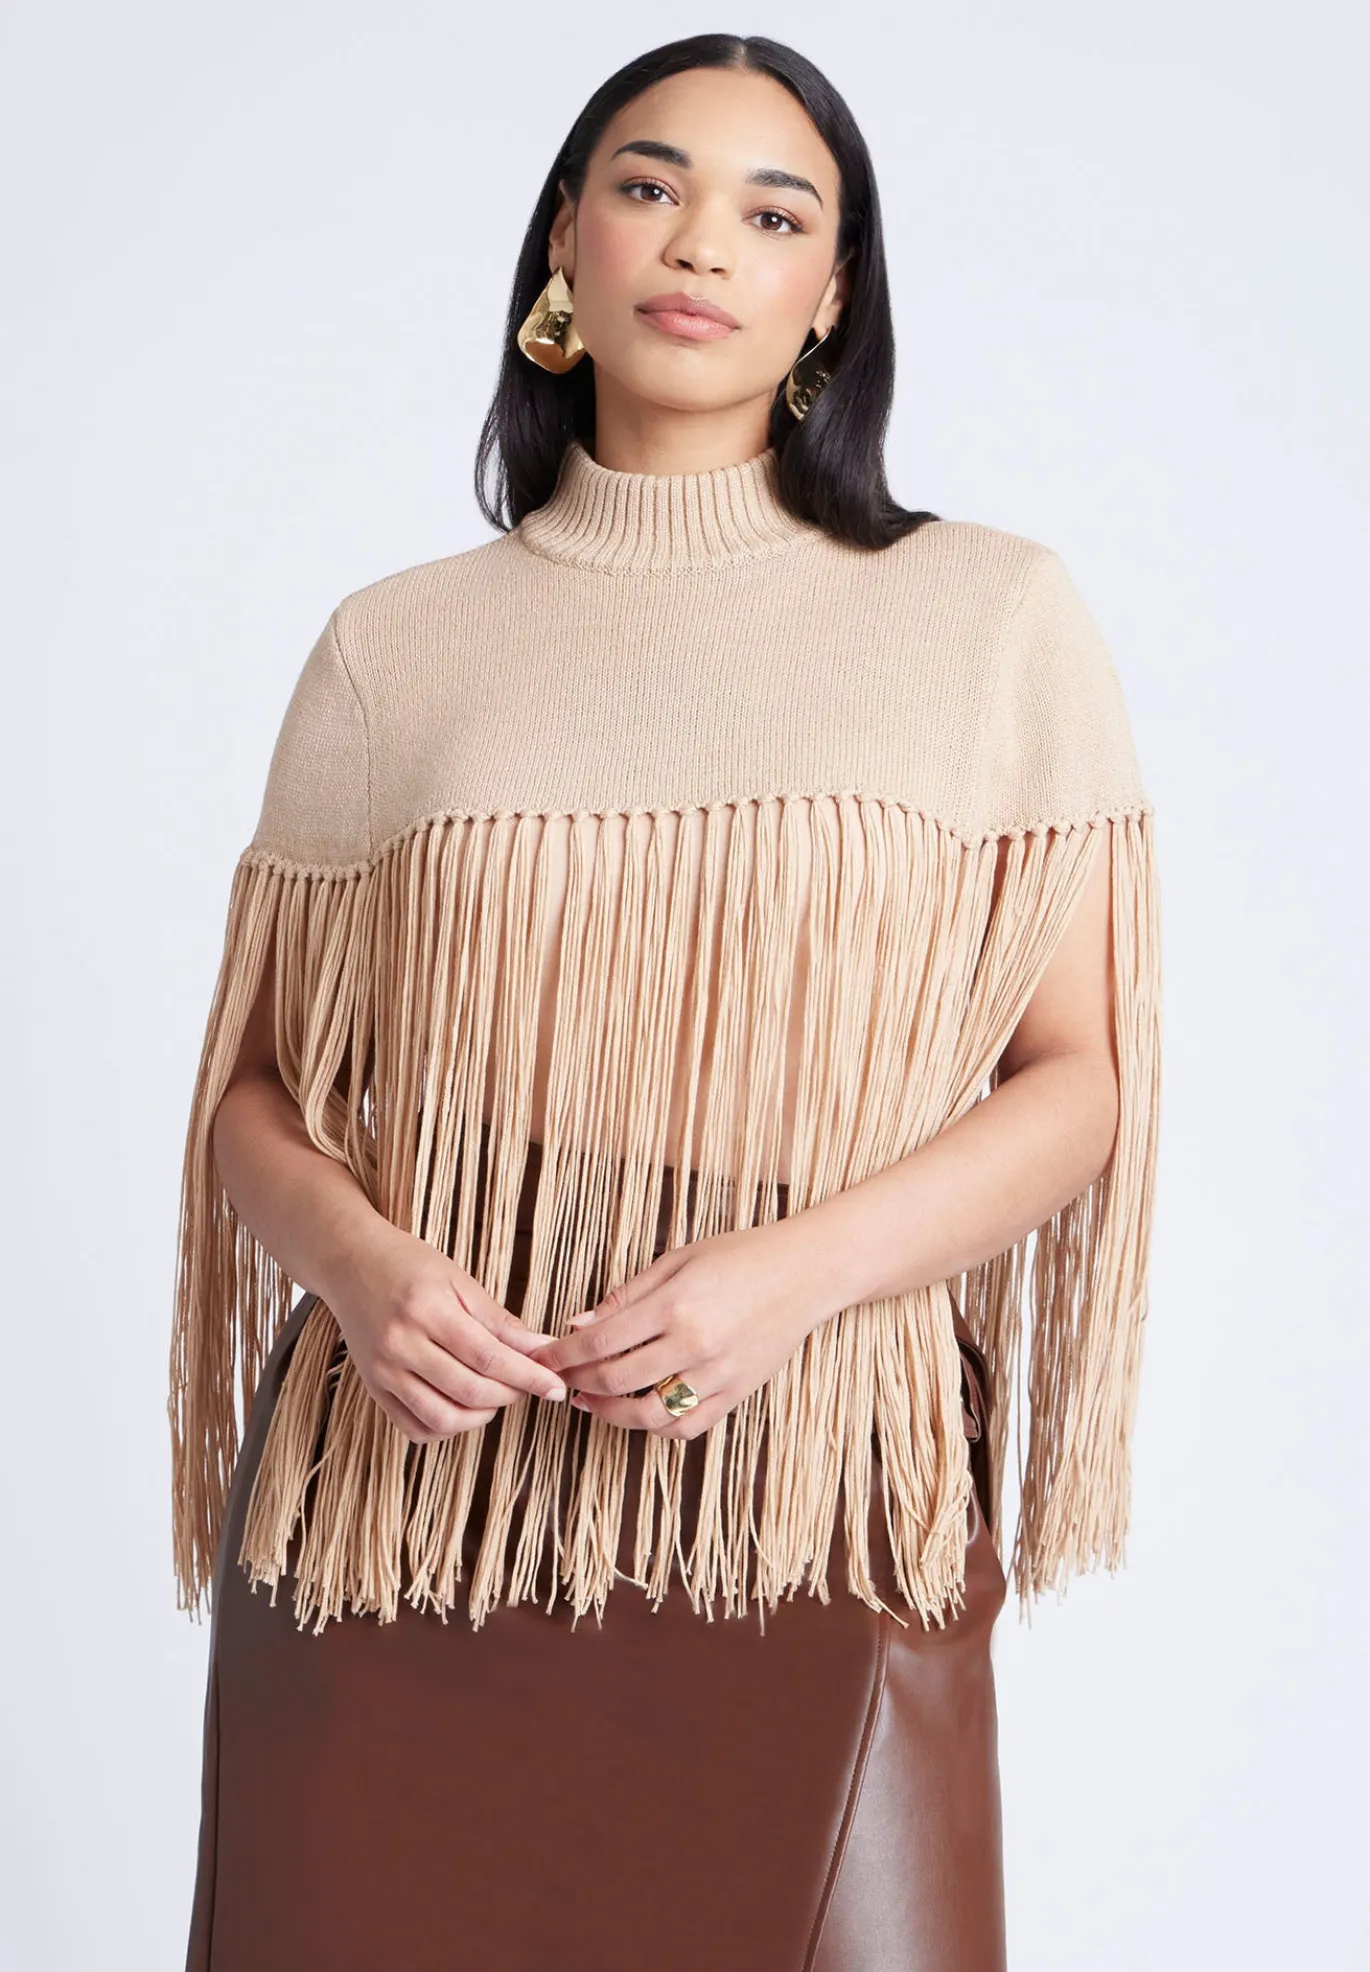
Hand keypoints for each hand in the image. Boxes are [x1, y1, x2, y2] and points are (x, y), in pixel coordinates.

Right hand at [325, 1218, 568, 1443]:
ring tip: (498, 1396)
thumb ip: (498, 1319)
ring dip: (482, 1416)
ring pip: (442, 1418)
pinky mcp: (374, 1388)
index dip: (527, 1375)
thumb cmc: (407, 1264)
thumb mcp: (457, 1278)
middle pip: (469, 1391)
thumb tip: (540, 1347)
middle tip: (530, 1385)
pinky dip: (447, 1428)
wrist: (350, 1263)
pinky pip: (415, 1428)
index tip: (554, 1384)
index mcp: (426, 1311)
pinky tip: (464, 1407)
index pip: (488, 1357)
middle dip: (511, 1394)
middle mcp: (401, 1345)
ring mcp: (383, 1372)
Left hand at [526, 1219, 829, 1439]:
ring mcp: (718, 1374)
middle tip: (559, 1379)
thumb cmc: (740, 1256)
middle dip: (578, 1383)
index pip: (600, 1341)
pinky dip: (656, 1427)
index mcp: (675, 1306)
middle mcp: (695, 1345)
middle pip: (616, 1381)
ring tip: (591, 1402)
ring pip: (648, 1414)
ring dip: (609, 1413)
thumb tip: (578, 1324)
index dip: (562, 1354)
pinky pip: (687, 1426)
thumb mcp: (677, 1261)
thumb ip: (626, 1296)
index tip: (541, 1357)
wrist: (806, 1273)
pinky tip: (639, 1412)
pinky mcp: (737, 1393)